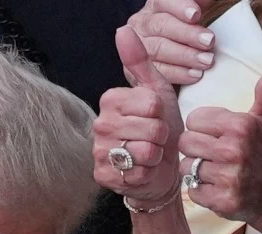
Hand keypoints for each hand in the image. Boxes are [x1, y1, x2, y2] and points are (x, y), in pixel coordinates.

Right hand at [94, 27, 183, 205]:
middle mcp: (99, 125)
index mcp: (110, 100)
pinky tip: (142, 171)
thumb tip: (123, 29)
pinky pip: (138, 172)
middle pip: (150, 127)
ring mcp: (99, 152)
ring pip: (144, 150)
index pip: (150, 103)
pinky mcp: (103, 175)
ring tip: (149, 154)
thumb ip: (140, 62)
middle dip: (160, 135)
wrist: (159, 168)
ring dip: (155, 155)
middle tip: (155, 138)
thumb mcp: (156, 91)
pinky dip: (147, 173)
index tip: (155, 117)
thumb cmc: (159, 128)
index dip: (162, 113)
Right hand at [128, 0, 217, 84]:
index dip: (180, 7)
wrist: (184, 60)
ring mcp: (136, 48)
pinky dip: (177, 74)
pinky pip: (154, 72)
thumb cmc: (193, 34)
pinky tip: (194, 75)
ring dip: (184, 56)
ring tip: (206, 61)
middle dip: (187, 34)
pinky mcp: (135, 71)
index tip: (196, 15)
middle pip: (160, 25)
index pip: (163, 1)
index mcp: (156, 6)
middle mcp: (141, 23)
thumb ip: (202, 3)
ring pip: (156, 49)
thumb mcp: (201, 13)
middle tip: (208, 42)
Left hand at [179, 70, 261, 228]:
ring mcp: (227, 176)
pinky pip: (191, 189)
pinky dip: (200, 189)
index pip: (193, 119)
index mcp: (241, 126)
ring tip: (215, 170)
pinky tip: (216, 186)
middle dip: (196, 148)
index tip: (215, 134)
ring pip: (185, 167)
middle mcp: (233, 150)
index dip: (201, 127)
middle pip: (185, 142)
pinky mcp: (220, 199)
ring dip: (196, 170)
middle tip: (213, 154)